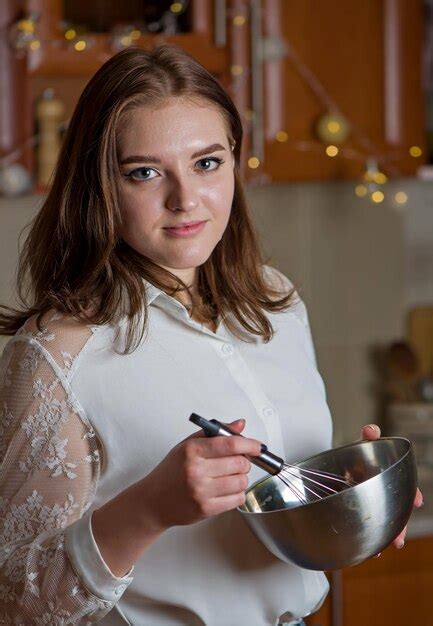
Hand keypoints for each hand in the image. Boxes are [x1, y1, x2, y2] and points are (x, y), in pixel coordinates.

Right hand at [137, 419, 260, 532]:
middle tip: (236, 462)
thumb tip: (240, 424)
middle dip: (244, 461)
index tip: (258, 446)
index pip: (230, 444)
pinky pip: (237, 499)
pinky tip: (226, 489)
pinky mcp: (206, 509)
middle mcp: (196, 471)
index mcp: (192, 451)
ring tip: (229, 477)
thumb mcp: (187, 445)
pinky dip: (237, 493)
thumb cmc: (171, 471)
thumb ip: (215, 432)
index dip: (250, 444)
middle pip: (240, 463)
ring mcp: (201, 491)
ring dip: (241, 478)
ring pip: (241, 482)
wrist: (153, 501)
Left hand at [361, 423, 422, 550]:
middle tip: (399, 538)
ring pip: (386, 523)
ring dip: (389, 536)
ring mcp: (372, 505)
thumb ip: (367, 437)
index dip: (413, 494)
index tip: (418, 501)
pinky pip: (369, 529)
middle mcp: (384, 494)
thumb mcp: (360, 446)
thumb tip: (372, 430)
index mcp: (388, 479)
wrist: (331, 470)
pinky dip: (371, 540)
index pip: (406, 487)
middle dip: (401, 525)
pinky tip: (371, 550)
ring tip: (388, 547)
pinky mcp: (359, 514)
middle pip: (397, 511)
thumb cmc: (353, 456)